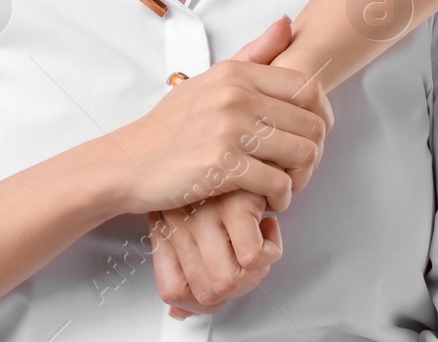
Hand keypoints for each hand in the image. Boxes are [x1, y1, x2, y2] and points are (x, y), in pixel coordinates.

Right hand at [103, 17, 332, 214]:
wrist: (129, 161)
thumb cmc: (172, 125)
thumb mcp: (210, 80)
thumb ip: (253, 54)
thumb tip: (287, 23)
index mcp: (236, 73)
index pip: (308, 87)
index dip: (322, 115)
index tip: (313, 135)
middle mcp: (236, 96)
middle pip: (311, 124)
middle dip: (314, 152)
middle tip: (298, 168)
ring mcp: (230, 130)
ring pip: (302, 154)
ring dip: (301, 178)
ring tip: (284, 184)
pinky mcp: (223, 165)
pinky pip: (278, 183)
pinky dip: (280, 197)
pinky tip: (266, 200)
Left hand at [151, 190, 281, 316]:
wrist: (233, 125)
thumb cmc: (210, 177)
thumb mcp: (184, 217)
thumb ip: (180, 266)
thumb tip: (181, 312)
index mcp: (166, 226)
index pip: (173, 291)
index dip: (200, 302)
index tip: (217, 287)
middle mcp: (180, 222)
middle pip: (205, 295)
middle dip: (237, 288)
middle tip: (245, 264)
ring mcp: (205, 214)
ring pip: (229, 283)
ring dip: (255, 274)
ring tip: (258, 247)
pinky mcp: (235, 204)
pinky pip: (253, 258)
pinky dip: (271, 249)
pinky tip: (267, 228)